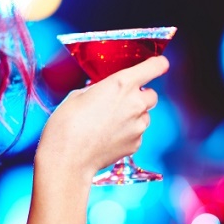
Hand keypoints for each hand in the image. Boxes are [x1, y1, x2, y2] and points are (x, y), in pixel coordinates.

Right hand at [37, 55, 169, 180]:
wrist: (67, 159)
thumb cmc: (66, 125)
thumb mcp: (78, 95)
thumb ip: (99, 89)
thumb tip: (104, 91)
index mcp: (121, 84)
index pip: (155, 66)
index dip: (157, 65)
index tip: (157, 65)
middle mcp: (135, 103)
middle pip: (152, 94)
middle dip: (139, 95)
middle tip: (119, 101)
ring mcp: (138, 126)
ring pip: (145, 115)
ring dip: (133, 116)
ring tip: (108, 123)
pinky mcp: (136, 144)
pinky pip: (138, 133)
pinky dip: (127, 133)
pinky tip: (108, 137)